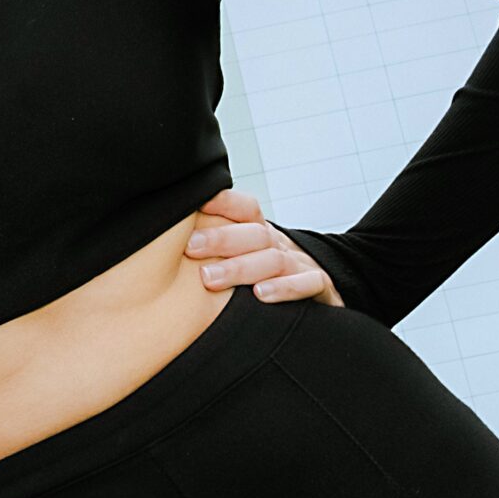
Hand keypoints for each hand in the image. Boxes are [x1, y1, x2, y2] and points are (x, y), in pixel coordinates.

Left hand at [184, 189, 344, 306]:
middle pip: (255, 234)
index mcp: (262, 234)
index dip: (225, 202)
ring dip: (241, 268)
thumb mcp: (248, 258)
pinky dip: (286, 288)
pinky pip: (308, 284)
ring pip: (274, 259)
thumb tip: (175, 237)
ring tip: (210, 278)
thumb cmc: (270, 278)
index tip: (197, 203)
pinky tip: (261, 295)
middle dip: (222, 239)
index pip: (247, 209)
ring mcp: (303, 265)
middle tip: (191, 248)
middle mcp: (282, 245)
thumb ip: (219, 248)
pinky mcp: (322, 288)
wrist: (324, 295)